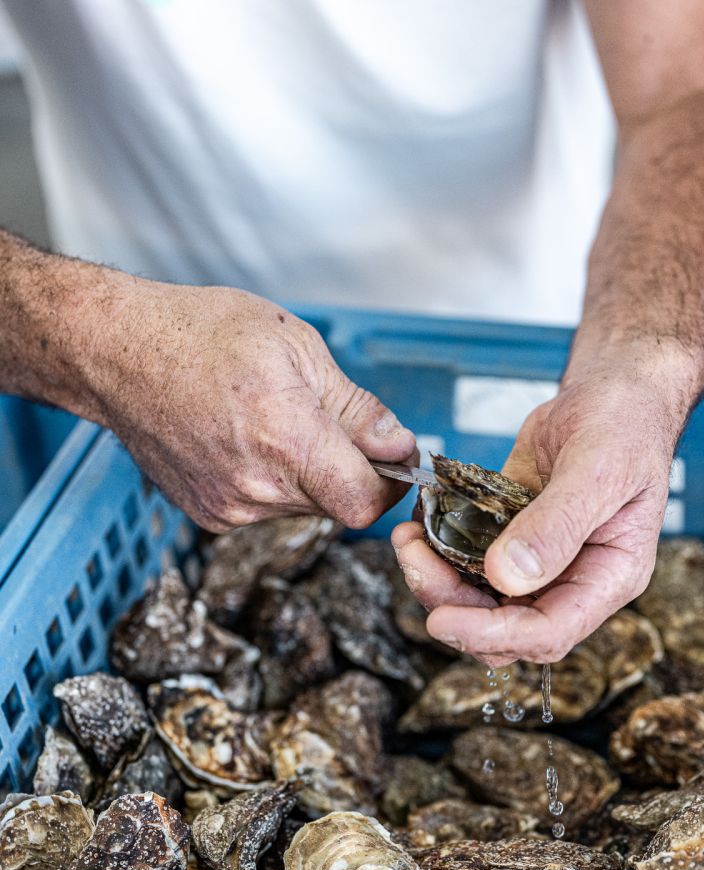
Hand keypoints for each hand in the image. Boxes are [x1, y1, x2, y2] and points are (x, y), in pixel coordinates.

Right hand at [91, 282, 415, 530]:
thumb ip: (357, 408)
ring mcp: (230, 508)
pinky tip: (246, 440)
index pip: (365, 503)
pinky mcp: (210, 516)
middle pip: (337, 505)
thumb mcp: (298, 348)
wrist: (118, 352)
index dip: (388, 484)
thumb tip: (401, 445)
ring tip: (274, 421)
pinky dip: (273, 481)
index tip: (391, 457)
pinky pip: (267, 509)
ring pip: (304, 508)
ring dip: (310, 475)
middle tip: (326, 419)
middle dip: (349, 469)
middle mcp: (257, 488)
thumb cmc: (201, 334)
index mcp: (286, 440)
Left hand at [393, 377, 679, 664]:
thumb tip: (505, 577)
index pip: (549, 632)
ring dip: (437, 581)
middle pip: (506, 627)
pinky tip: (418, 528)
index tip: (441, 619)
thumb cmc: (623, 426)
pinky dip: (439, 554)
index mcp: (609, 577)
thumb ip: (556, 524)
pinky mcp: (509, 539)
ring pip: (480, 601)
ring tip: (408, 540)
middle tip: (414, 562)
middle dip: (454, 607)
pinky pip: (468, 563)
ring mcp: (539, 563)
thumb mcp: (599, 468)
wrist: (611, 393)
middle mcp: (573, 581)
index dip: (493, 635)